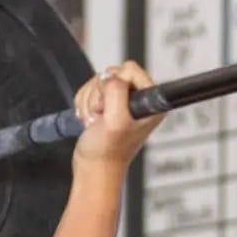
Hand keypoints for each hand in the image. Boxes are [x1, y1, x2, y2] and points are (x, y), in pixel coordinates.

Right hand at [71, 60, 164, 175]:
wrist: (93, 167)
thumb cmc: (107, 152)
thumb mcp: (115, 121)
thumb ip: (116, 91)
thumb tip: (110, 77)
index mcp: (151, 102)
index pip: (130, 70)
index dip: (115, 85)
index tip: (113, 106)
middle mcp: (140, 98)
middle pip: (113, 73)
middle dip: (100, 94)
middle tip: (102, 115)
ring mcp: (123, 101)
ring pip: (99, 81)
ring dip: (90, 101)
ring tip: (96, 121)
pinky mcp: (108, 103)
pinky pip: (90, 89)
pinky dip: (85, 103)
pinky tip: (91, 120)